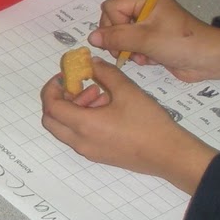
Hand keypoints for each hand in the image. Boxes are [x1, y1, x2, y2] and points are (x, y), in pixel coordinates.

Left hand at [40, 58, 216, 192]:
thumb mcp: (127, 90)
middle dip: (59, 99)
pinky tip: (107, 108)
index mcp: (83, 125)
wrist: (168, 154)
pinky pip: (79, 136)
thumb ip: (105, 72)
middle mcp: (80, 142)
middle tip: (77, 85)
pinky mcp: (99, 155)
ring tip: (100, 94)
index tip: (65, 75)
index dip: (52, 88)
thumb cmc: (148, 122)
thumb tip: (91, 63)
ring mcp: (89, 151)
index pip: (51, 106)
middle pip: (51, 120)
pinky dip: (83, 120)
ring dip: (74, 109)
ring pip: (65, 129)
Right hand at [89, 0, 219, 81]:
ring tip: (142, 56)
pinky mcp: (154, 40)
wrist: (210, 59)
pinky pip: (134, 45)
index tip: (125, 39)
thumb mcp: (145, 39)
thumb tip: (91, 38)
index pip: (111, 7)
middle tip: (128, 52)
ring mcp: (149, 24)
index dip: (113, 25)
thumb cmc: (179, 43)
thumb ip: (116, 37)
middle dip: (119, 40)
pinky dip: (138, 54)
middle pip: (114, 22)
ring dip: (129, 50)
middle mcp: (145, 8)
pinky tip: (149, 60)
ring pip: (123, 36)